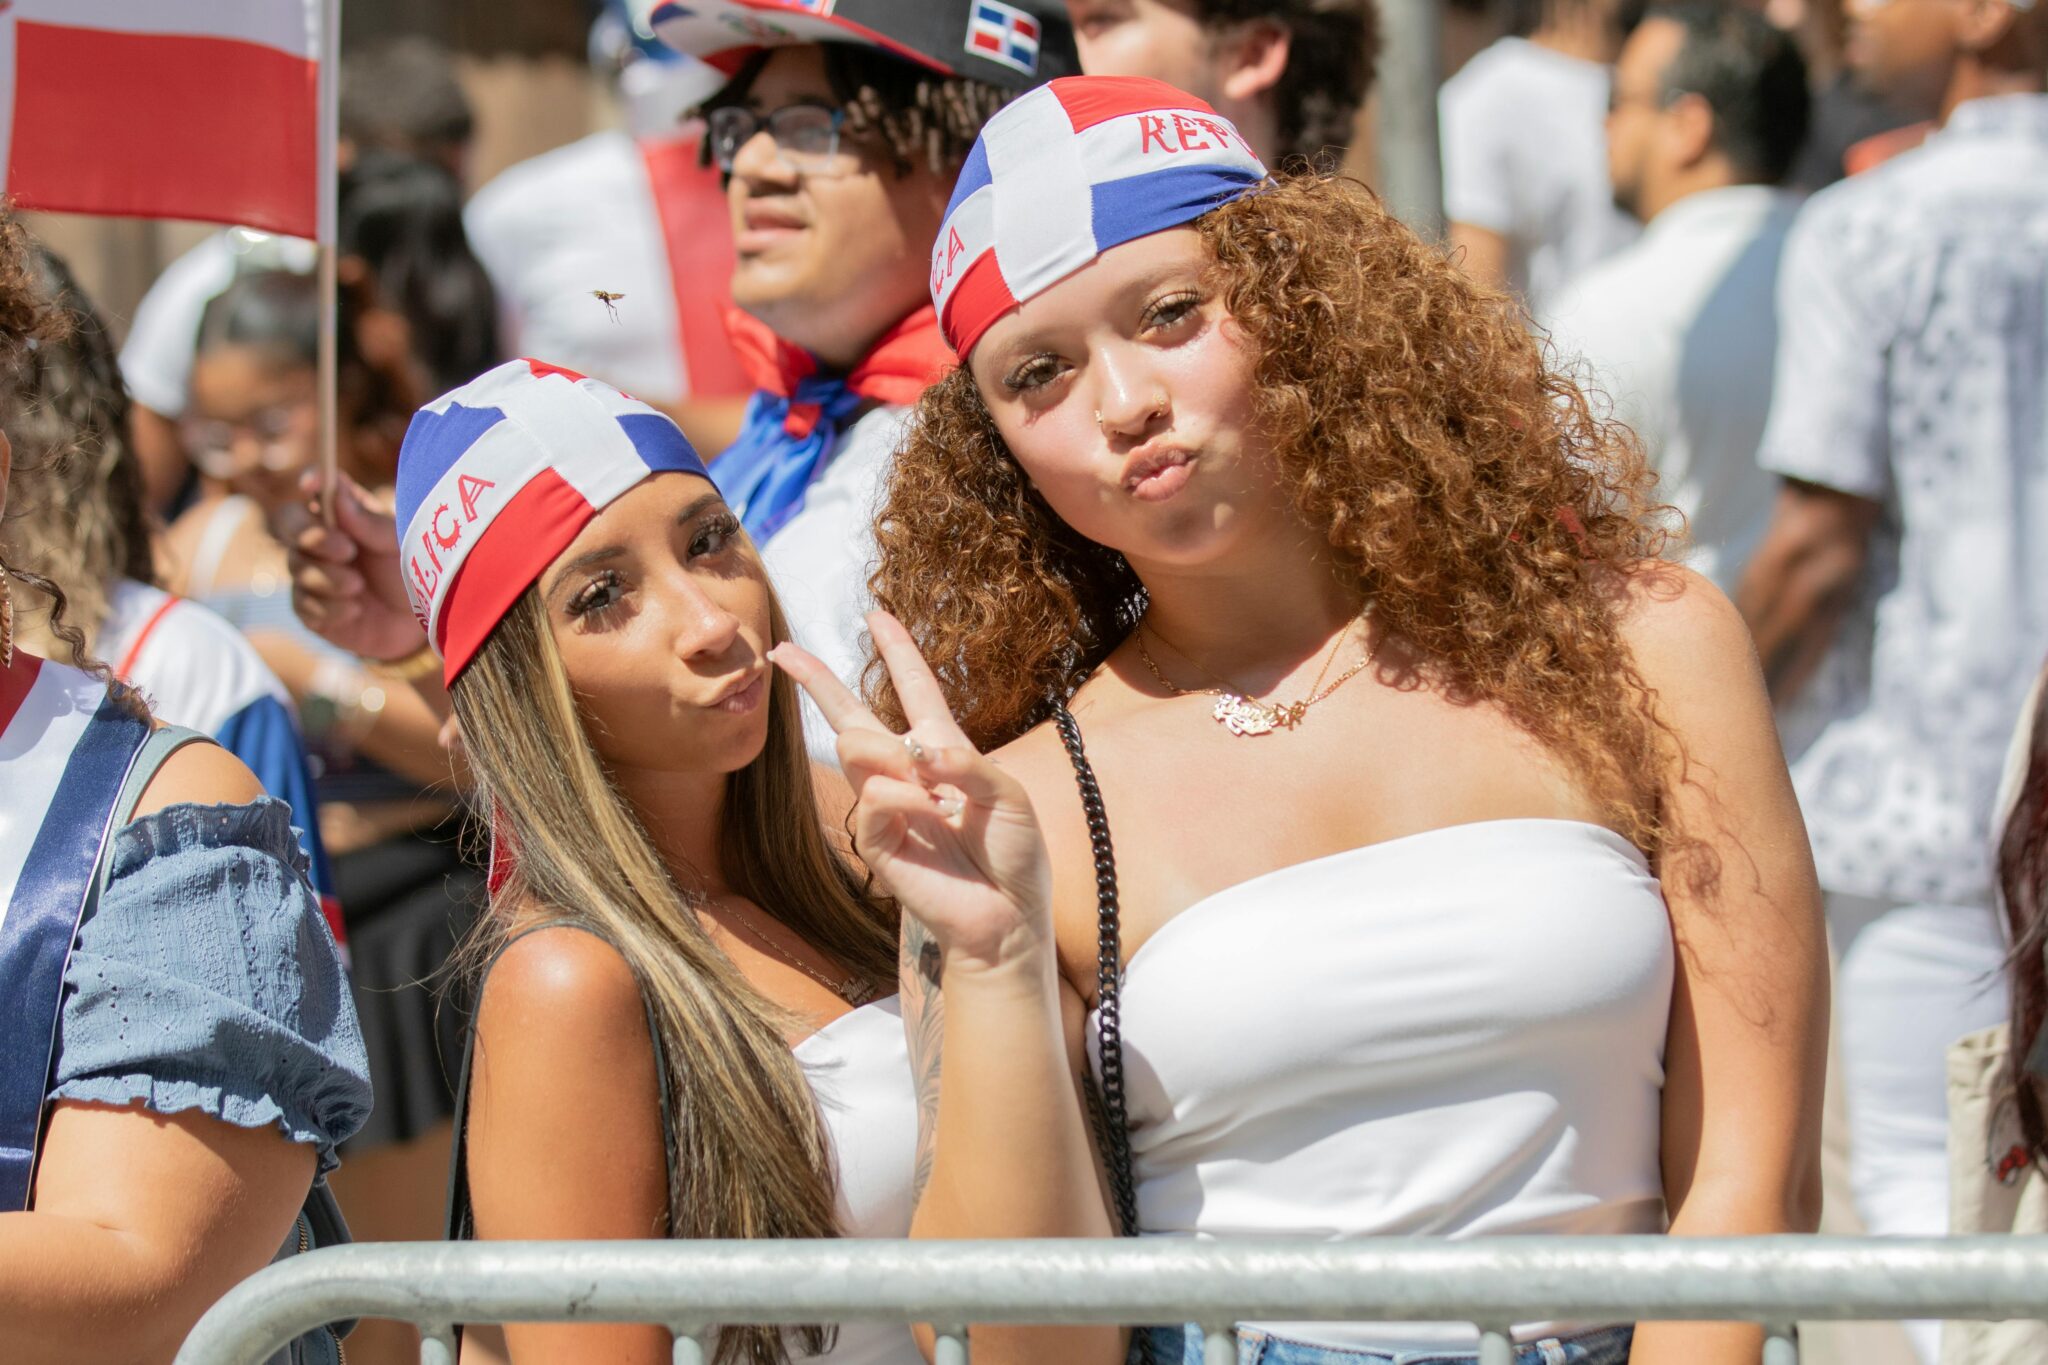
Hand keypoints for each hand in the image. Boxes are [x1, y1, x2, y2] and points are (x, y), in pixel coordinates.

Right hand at [279, 471, 425, 662]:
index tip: (313, 484)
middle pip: (287, 520)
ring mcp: (311, 571)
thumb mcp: (402, 546)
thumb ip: (371, 522)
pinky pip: (301, 603)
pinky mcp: (308, 606)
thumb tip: (336, 493)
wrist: (420, 624)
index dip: (312, 479)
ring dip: (328, 578)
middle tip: (347, 551)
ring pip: (296, 566)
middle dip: (311, 535)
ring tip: (358, 586)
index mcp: (345, 511)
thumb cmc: (415, 574)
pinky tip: (354, 610)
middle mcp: (320, 536)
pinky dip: (329, 607)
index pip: (318, 485)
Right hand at [770, 612, 1055, 978]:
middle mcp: (910, 773)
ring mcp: (889, 806)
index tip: (876, 615)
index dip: (897, 651)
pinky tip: (932, 815)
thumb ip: (967, 763)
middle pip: (852, 715)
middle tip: (782, 649)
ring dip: (889, 753)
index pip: (915, 689)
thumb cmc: (1015, 854)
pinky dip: (905, 799)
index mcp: (945, 750)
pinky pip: (875, 798)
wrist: (1009, 915)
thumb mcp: (1009, 796)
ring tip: (930, 788)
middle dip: (818, 680)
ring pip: (857, 747)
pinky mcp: (877, 842)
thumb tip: (918, 749)